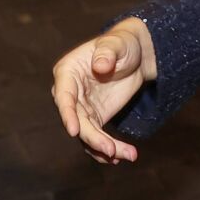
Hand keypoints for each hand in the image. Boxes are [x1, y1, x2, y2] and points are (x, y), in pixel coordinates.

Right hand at [50, 18, 153, 163]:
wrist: (135, 55)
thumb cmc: (121, 44)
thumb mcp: (116, 44)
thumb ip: (107, 52)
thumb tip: (100, 66)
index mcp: (67, 72)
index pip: (63, 96)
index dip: (67, 114)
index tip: (74, 131)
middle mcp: (70, 93)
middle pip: (77, 121)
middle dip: (93, 138)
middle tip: (111, 150)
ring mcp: (82, 108)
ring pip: (87, 134)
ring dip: (105, 148)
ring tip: (127, 155)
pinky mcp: (96, 118)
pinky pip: (98, 137)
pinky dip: (110, 149)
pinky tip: (124, 155)